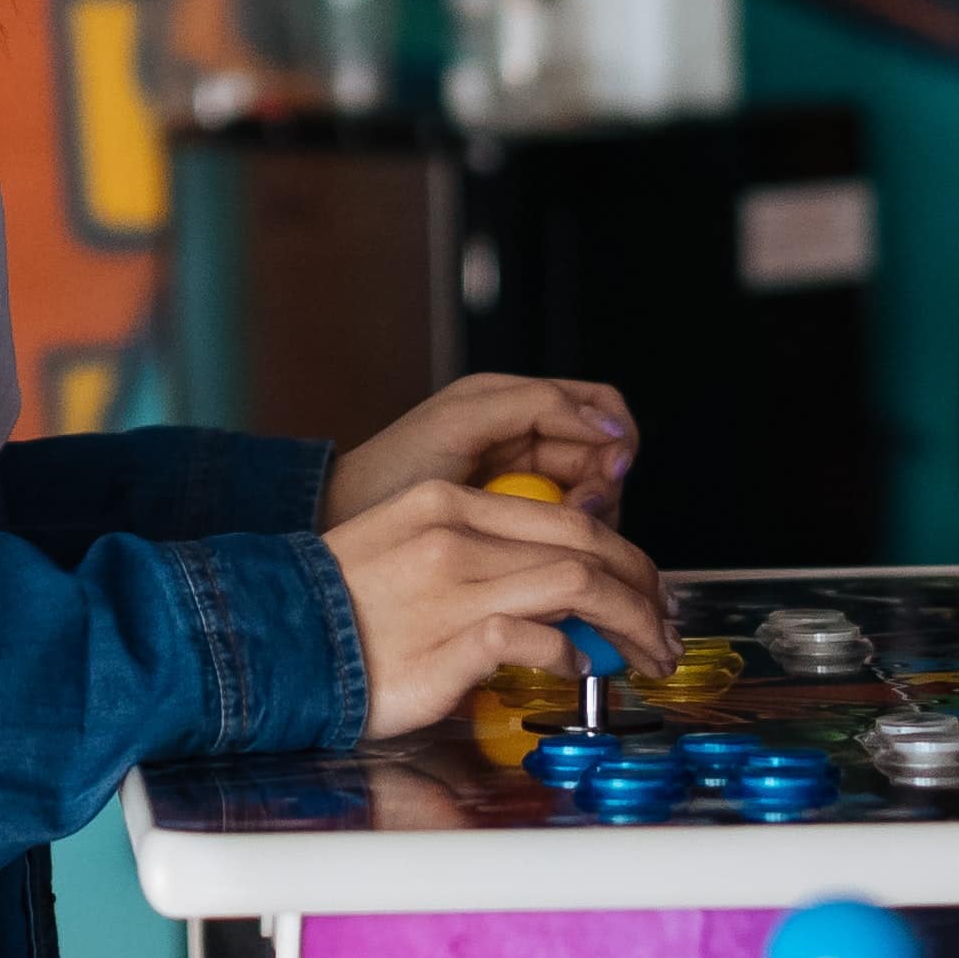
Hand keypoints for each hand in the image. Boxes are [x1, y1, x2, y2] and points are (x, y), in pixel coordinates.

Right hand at [325, 469, 673, 742]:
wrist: (266, 641)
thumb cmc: (336, 611)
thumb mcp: (405, 552)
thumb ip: (477, 561)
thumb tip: (553, 601)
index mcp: (447, 504)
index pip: (567, 518)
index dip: (624, 556)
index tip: (646, 591)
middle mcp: (456, 534)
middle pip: (588, 544)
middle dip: (644, 591)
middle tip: (666, 630)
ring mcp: (453, 586)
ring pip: (578, 583)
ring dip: (629, 625)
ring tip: (646, 658)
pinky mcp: (448, 641)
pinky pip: (537, 640)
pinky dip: (570, 656)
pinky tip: (578, 674)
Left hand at [327, 371, 634, 529]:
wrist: (343, 526)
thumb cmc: (386, 471)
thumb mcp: (461, 422)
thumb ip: (536, 406)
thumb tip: (606, 423)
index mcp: (515, 403)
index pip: (600, 408)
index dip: (615, 439)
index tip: (610, 472)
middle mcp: (525, 439)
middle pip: (604, 457)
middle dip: (604, 487)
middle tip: (579, 514)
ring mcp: (521, 484)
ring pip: (592, 498)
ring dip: (588, 519)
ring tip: (552, 536)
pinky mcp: (513, 525)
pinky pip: (562, 531)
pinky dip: (564, 542)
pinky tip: (539, 554)